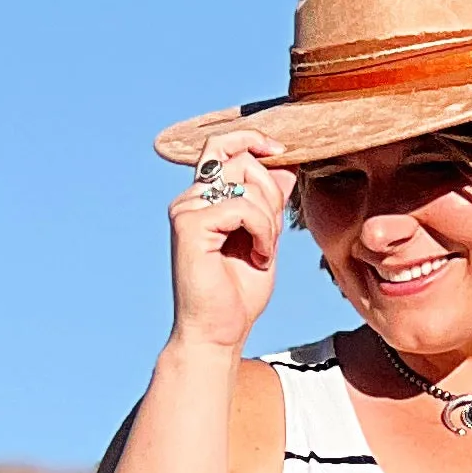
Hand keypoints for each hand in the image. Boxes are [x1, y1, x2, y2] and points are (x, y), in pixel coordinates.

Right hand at [169, 131, 292, 354]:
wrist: (219, 333)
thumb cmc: (238, 294)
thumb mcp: (265, 239)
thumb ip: (271, 203)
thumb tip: (285, 165)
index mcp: (203, 199)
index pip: (223, 145)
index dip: (253, 139)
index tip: (281, 150)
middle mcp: (190, 199)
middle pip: (242, 159)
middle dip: (272, 192)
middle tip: (273, 234)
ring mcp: (186, 209)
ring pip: (246, 181)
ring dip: (270, 218)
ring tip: (264, 251)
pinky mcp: (188, 225)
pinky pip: (243, 207)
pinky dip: (263, 232)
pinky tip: (259, 257)